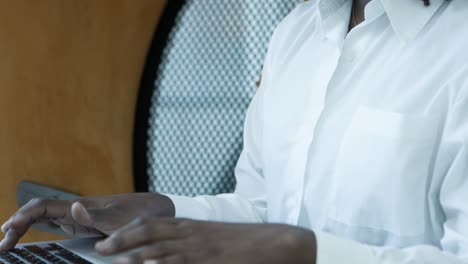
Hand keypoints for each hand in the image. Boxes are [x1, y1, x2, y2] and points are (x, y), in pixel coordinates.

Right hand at [0, 193, 174, 249]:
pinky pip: (53, 226)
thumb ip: (96, 215)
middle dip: (17, 224)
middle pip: (37, 212)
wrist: (155, 211)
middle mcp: (75, 209)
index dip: (23, 216)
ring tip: (6, 244)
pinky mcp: (82, 224)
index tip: (8, 230)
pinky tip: (26, 238)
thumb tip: (74, 206)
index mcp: (80, 206)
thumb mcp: (118, 219)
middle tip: (2, 245)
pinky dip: (36, 231)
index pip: (43, 207)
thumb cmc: (137, 214)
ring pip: (43, 218)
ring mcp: (77, 216)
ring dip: (23, 228)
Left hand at [95, 218, 316, 263]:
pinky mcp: (210, 261)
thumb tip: (162, 253)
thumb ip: (188, 240)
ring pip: (161, 249)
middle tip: (101, 250)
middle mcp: (190, 233)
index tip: (107, 241)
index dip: (125, 232)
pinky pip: (181, 263)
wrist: (271, 242)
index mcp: (189, 225)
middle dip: (122, 241)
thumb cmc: (240, 242)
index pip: (150, 224)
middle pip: (149, 232)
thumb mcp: (210, 237)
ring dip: (136, 256)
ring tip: (117, 262)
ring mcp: (199, 248)